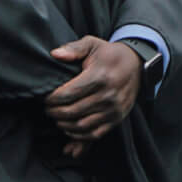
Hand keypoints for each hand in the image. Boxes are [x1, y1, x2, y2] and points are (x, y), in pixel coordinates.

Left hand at [44, 36, 140, 156]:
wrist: (136, 64)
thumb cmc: (109, 54)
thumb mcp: (92, 44)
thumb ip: (73, 49)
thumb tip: (54, 54)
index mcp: (99, 77)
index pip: (68, 94)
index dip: (52, 99)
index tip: (46, 98)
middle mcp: (108, 95)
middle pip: (72, 111)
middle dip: (55, 113)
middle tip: (48, 109)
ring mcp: (113, 109)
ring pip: (82, 126)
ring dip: (65, 125)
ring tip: (57, 118)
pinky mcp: (117, 118)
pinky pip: (95, 134)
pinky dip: (79, 136)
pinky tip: (69, 130)